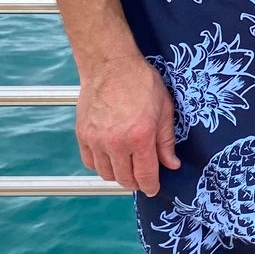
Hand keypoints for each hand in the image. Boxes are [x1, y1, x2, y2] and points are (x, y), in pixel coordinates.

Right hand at [75, 55, 180, 196]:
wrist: (110, 64)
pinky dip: (101, 165)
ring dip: (118, 174)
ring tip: (127, 164)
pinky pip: (90, 163)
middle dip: (136, 181)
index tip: (153, 188)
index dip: (151, 186)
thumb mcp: (164, 108)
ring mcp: (96, 140)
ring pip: (106, 174)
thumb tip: (171, 164)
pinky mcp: (83, 135)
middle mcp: (116, 143)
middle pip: (125, 179)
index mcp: (140, 137)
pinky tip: (110, 156)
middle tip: (142, 175)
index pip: (145, 176)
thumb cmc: (140, 81)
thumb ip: (166, 140)